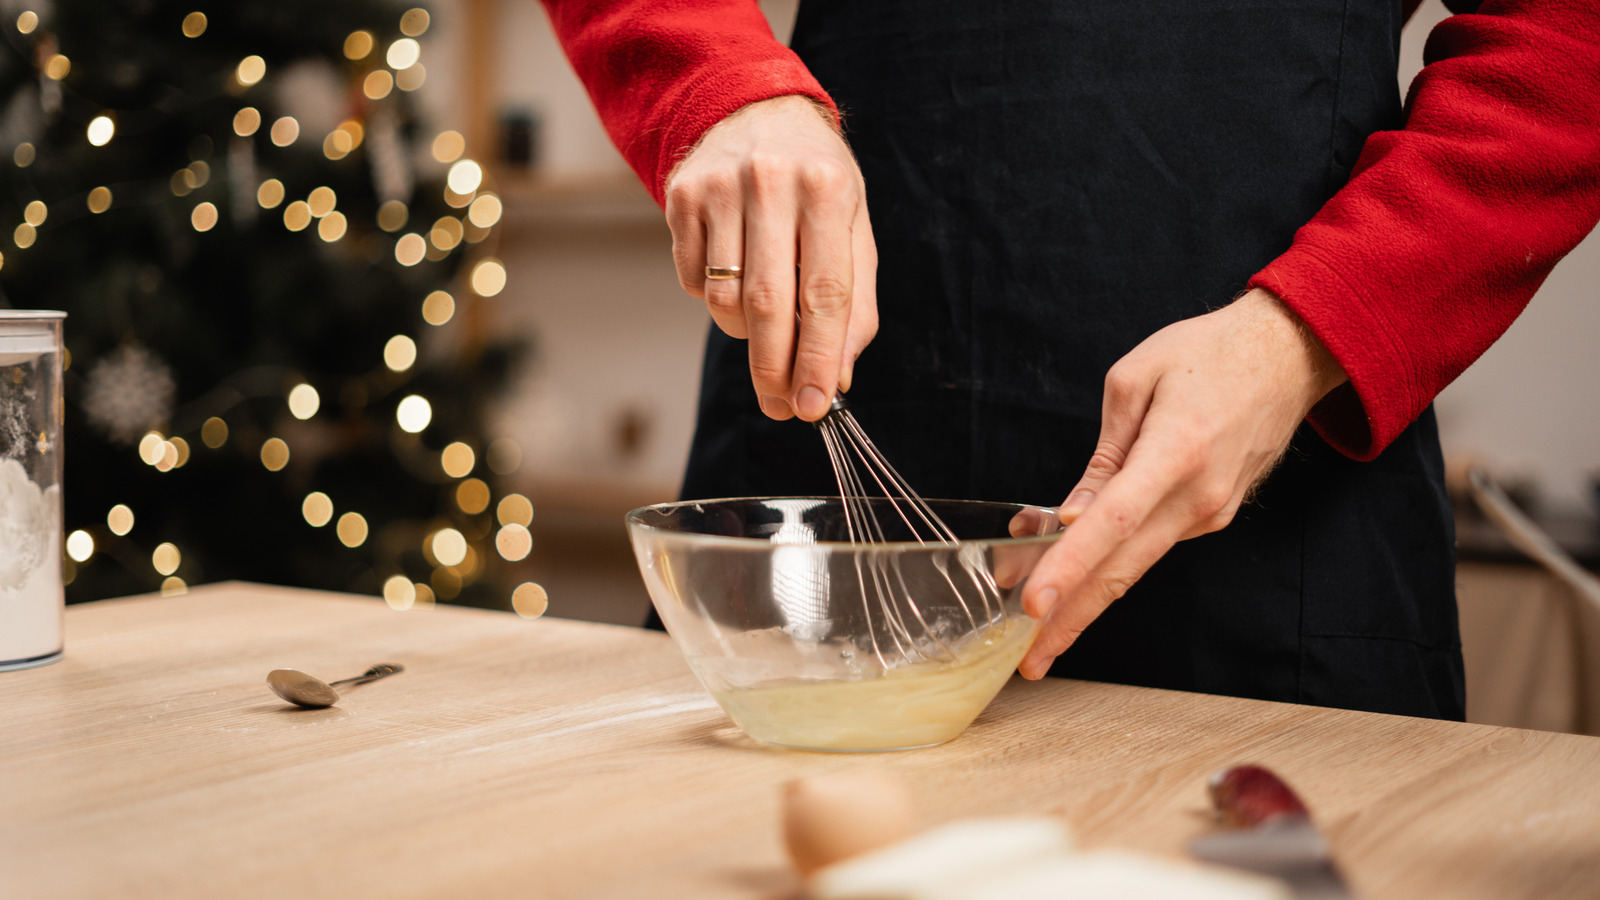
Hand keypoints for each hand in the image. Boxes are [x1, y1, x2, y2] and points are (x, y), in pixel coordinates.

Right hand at [664, 95, 878, 421]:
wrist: (753, 106)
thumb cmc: (815, 178)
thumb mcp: (852, 225)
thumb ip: (855, 301)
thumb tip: (836, 375)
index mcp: (826, 190)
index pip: (824, 293)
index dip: (818, 357)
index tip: (813, 405)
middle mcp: (770, 183)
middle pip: (768, 304)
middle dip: (775, 369)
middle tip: (782, 407)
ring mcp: (719, 188)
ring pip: (723, 300)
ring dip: (745, 336)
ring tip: (764, 330)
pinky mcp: (680, 197)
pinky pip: (693, 280)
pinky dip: (714, 300)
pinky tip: (734, 280)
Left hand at [1017, 289, 1347, 678]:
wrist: (1288, 356)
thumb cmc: (1208, 354)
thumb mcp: (1136, 380)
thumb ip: (1103, 457)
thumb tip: (1071, 516)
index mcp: (1178, 452)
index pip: (1114, 523)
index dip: (1070, 566)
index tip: (1033, 603)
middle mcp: (1197, 497)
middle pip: (1123, 570)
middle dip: (1071, 620)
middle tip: (1029, 661)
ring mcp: (1209, 513)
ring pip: (1133, 564)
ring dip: (1081, 591)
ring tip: (1027, 611)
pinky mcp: (1210, 516)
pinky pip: (1150, 544)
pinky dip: (1108, 557)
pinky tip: (1067, 558)